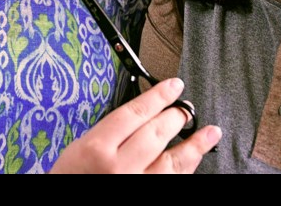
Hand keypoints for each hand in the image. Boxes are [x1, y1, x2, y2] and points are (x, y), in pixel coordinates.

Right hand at [49, 77, 220, 173]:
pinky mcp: (147, 198)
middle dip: (176, 117)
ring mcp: (136, 186)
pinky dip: (186, 170)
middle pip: (156, 134)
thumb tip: (143, 115)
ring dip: (194, 145)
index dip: (159, 96)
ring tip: (209, 132)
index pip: (135, 113)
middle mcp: (119, 168)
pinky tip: (194, 160)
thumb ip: (110, 132)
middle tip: (185, 108)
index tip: (173, 86)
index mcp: (97, 149)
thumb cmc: (71, 178)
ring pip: (173, 162)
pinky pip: (173, 182)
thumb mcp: (80, 148)